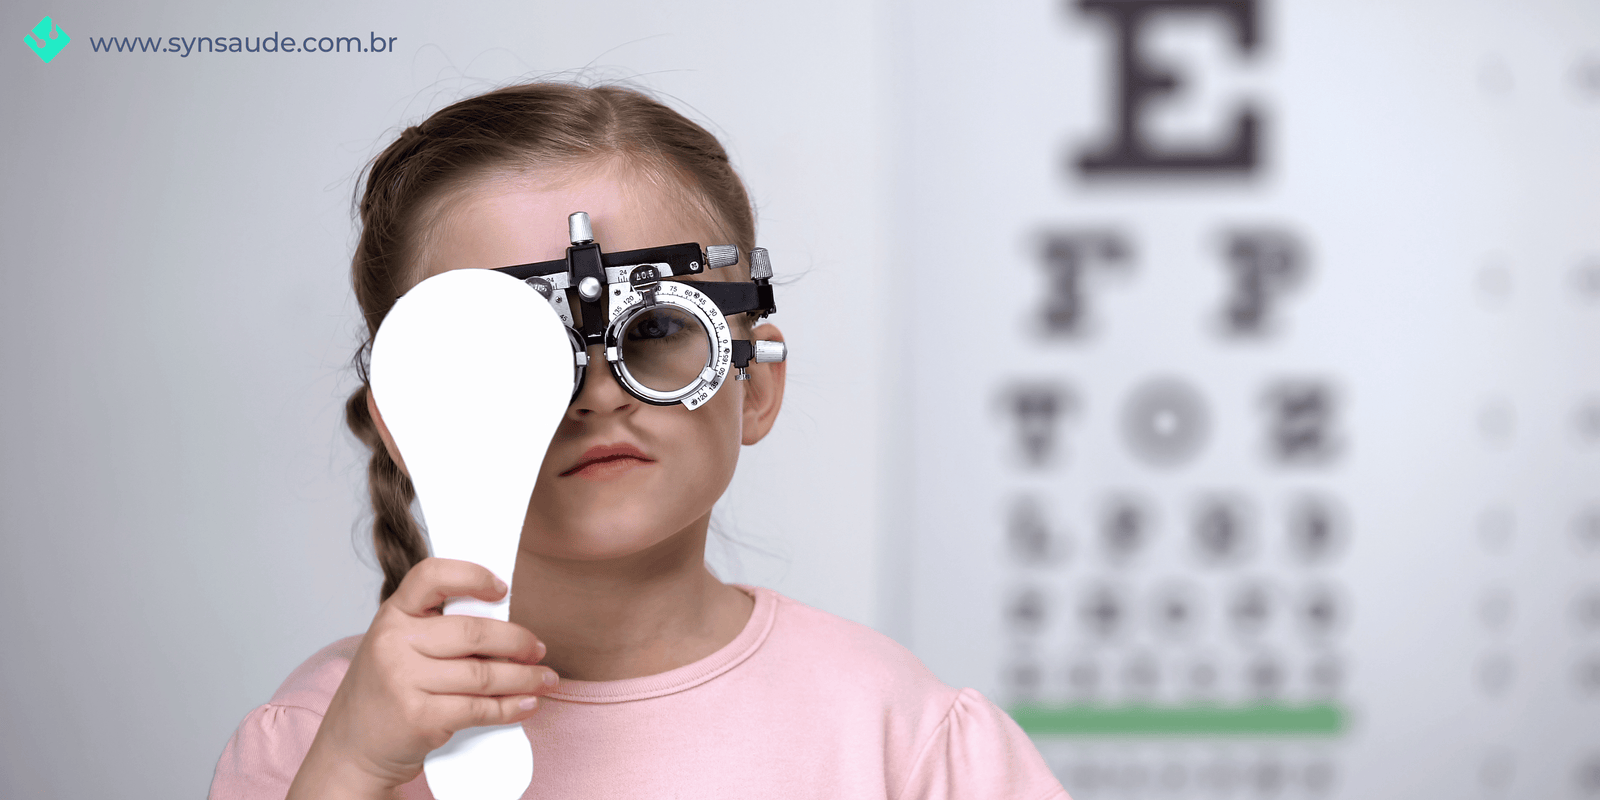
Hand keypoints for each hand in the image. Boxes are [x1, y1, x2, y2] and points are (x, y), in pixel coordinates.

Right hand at [288, 558, 557, 796]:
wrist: (350, 748)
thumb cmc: (384, 692)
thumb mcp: (397, 646)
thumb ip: (436, 629)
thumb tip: (507, 624)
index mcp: (392, 615)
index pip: (432, 576)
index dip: (472, 576)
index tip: (502, 589)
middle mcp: (393, 642)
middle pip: (474, 632)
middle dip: (518, 641)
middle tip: (538, 648)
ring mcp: (404, 681)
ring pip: (483, 674)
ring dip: (525, 677)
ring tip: (544, 679)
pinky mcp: (419, 717)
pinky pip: (479, 708)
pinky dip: (511, 707)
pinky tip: (527, 704)